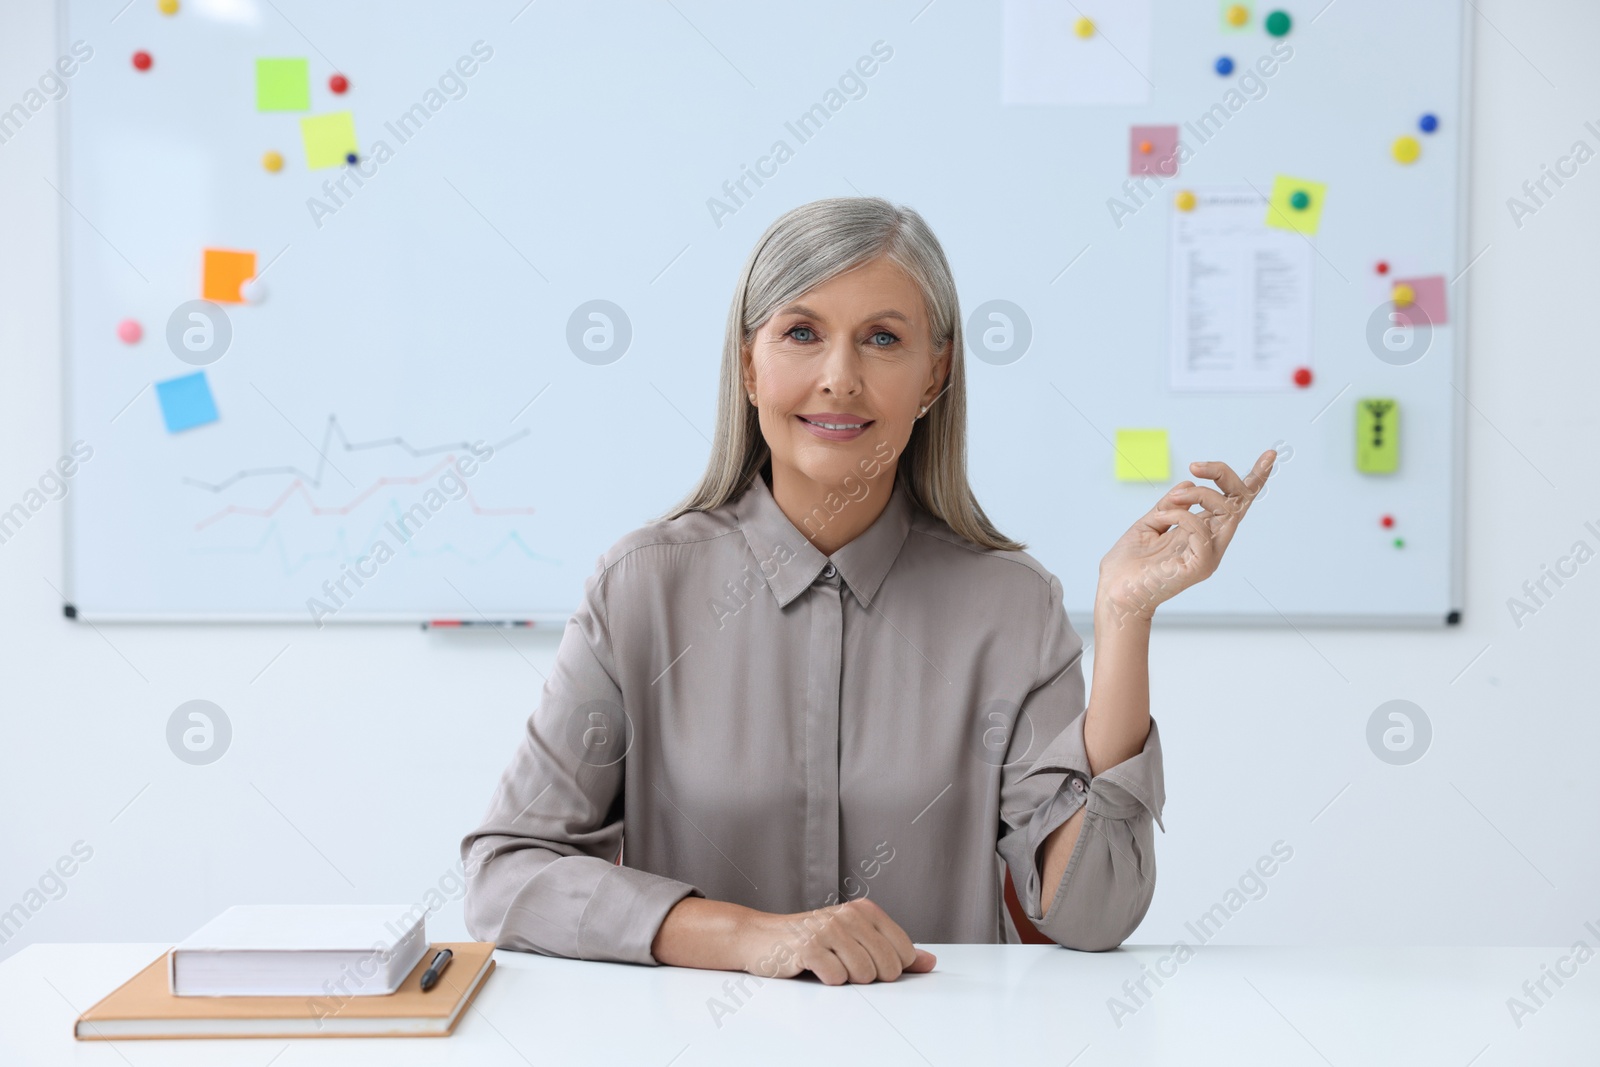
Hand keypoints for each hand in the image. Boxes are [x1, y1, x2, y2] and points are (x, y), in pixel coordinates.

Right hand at [735, 899, 936, 984]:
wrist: (760, 937)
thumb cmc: (812, 940)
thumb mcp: (856, 940)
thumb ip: (895, 951)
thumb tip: (929, 962)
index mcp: (865, 910)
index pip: (903, 953)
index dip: (889, 968)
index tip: (865, 960)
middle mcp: (848, 915)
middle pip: (887, 968)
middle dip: (869, 976)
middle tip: (844, 964)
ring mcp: (827, 929)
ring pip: (864, 975)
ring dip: (846, 979)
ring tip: (828, 964)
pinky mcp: (807, 947)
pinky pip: (837, 978)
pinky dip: (827, 980)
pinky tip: (814, 967)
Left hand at [1097, 449, 1276, 622]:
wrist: (1114, 592)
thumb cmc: (1128, 563)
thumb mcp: (1149, 522)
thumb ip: (1171, 504)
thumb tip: (1190, 482)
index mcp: (1202, 531)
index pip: (1235, 503)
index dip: (1254, 478)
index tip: (1270, 454)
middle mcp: (1212, 542)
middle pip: (1238, 501)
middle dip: (1223, 474)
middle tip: (1196, 465)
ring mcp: (1209, 555)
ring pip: (1227, 511)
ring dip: (1198, 495)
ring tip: (1172, 499)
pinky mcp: (1200, 567)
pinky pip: (1202, 530)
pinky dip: (1182, 514)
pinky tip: (1162, 517)